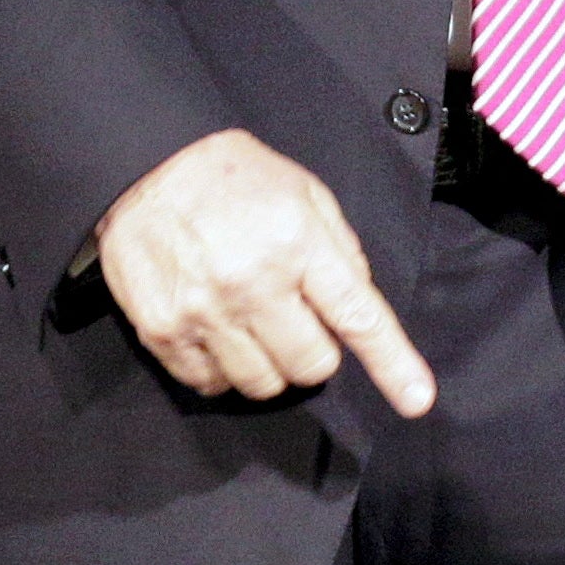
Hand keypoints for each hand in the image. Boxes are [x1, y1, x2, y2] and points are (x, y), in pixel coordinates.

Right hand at [94, 128, 435, 416]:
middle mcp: (253, 282)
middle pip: (311, 365)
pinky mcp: (163, 332)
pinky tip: (215, 330)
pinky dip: (221, 369)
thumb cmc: (234, 177)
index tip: (417, 401)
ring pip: (262, 384)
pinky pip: (210, 384)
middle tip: (295, 320)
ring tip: (252, 324)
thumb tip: (356, 306)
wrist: (146, 163)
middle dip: (313, 352)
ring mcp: (205, 312)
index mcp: (297, 242)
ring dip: (268, 364)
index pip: (356, 315)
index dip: (392, 364)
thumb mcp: (304, 192)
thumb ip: (339, 249)